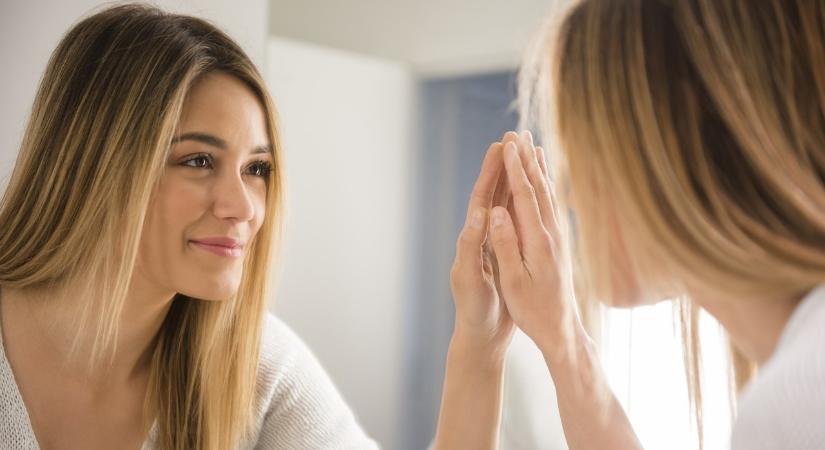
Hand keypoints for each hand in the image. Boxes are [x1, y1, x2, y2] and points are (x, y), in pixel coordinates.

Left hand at [449, 132, 519, 357]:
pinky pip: (517, 221)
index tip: (500, 145)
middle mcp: (481, 236)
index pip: (481, 197)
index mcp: (472, 239)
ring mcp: (494, 244)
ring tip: (526, 155)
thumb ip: (472, 247)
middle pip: (492, 193)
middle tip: (514, 137)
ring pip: (506, 204)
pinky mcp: (505, 254)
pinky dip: (525, 204)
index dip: (490, 171)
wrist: (482, 335)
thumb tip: (478, 214)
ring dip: (515, 179)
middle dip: (503, 165)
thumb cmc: (474, 311)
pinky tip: (536, 195)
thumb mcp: (470, 280)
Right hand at [488, 131, 585, 360]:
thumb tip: (496, 212)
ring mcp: (558, 238)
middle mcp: (551, 235)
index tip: (508, 144)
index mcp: (538, 242)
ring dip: (539, 169)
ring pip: (548, 195)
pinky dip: (546, 187)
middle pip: (539, 188)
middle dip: (527, 159)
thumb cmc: (533, 310)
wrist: (562, 329)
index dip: (515, 168)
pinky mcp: (559, 244)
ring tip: (533, 146)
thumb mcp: (513, 281)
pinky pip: (551, 207)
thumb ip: (505, 245)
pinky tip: (544, 181)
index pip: (524, 196)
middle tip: (518, 133)